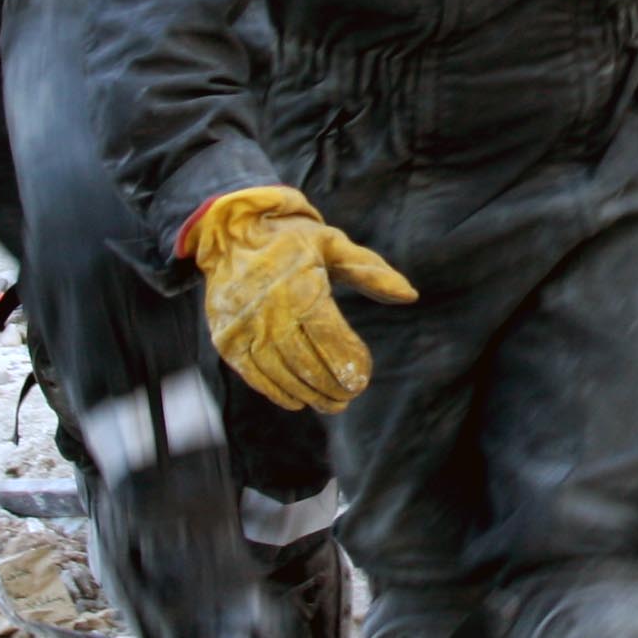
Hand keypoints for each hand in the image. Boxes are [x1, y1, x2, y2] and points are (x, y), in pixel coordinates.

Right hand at [185, 185, 419, 413]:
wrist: (229, 233)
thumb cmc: (290, 239)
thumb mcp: (332, 244)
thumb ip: (370, 271)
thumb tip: (411, 296)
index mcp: (299, 285)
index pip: (329, 336)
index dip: (348, 361)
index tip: (363, 377)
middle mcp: (269, 308)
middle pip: (305, 361)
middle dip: (330, 385)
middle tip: (348, 397)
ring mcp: (244, 326)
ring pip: (280, 372)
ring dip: (307, 394)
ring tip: (329, 403)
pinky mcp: (226, 338)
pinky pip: (253, 374)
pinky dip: (276, 392)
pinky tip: (297, 401)